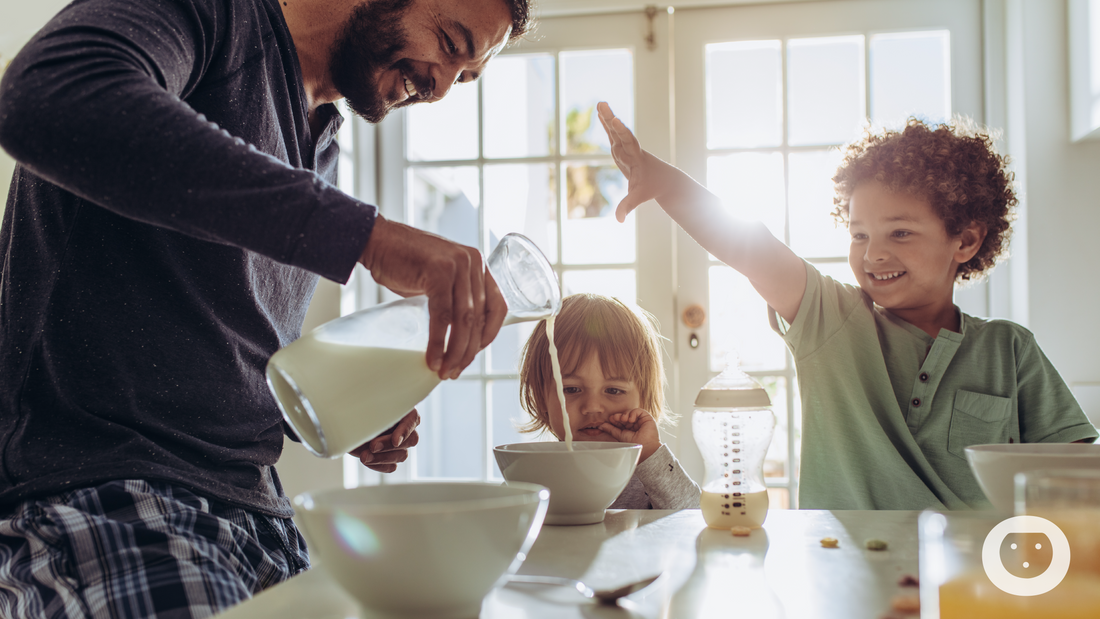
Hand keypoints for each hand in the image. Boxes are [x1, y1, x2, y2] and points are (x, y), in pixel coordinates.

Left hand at [348, 410, 420, 472]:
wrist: (343, 425)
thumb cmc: (355, 410)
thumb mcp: (364, 407)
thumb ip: (374, 411)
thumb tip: (380, 413)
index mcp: (402, 410)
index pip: (413, 419)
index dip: (405, 431)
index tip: (395, 441)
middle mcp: (404, 427)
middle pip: (411, 440)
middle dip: (389, 445)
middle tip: (372, 446)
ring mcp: (399, 445)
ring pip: (402, 455)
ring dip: (382, 457)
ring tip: (364, 456)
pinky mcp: (389, 458)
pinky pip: (391, 467)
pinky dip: (379, 465)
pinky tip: (367, 460)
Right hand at [360, 216, 506, 378]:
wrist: (377, 240)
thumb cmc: (405, 262)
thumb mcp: (440, 277)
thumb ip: (454, 298)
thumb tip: (460, 336)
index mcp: (478, 264)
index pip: (498, 305)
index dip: (490, 334)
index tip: (475, 353)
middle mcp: (473, 262)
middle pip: (479, 317)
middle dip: (468, 350)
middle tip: (455, 371)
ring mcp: (457, 265)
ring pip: (464, 319)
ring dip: (455, 351)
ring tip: (445, 371)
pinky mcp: (438, 272)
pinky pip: (442, 315)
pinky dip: (438, 341)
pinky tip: (433, 358)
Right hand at [596, 102, 662, 222]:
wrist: (664, 179)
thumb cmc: (652, 187)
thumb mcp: (639, 196)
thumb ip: (628, 206)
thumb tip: (619, 220)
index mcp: (636, 158)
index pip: (628, 143)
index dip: (621, 132)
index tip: (615, 121)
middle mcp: (631, 149)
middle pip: (619, 132)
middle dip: (611, 119)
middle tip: (603, 105)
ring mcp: (626, 148)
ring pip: (615, 131)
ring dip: (607, 117)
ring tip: (600, 103)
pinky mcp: (622, 148)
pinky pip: (613, 134)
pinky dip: (606, 124)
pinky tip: (601, 113)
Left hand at [599, 408, 660, 461]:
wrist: (645, 447)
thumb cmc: (635, 444)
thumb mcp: (620, 435)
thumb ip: (611, 429)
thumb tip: (601, 425)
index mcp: (628, 429)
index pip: (620, 421)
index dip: (615, 419)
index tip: (610, 419)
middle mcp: (634, 424)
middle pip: (624, 416)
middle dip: (619, 416)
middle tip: (615, 418)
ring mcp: (640, 421)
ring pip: (630, 412)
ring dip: (625, 414)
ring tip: (624, 420)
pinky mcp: (646, 417)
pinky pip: (638, 411)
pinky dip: (633, 413)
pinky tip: (631, 420)